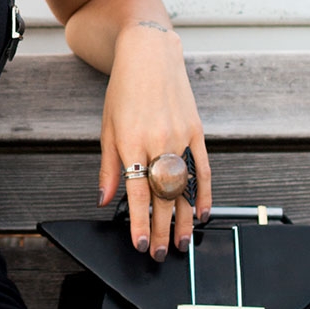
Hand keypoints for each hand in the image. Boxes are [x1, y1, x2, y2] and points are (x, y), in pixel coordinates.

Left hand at [96, 23, 211, 261]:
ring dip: (184, 219)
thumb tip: (105, 198)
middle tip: (160, 253)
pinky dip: (204, 193)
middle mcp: (158, 141)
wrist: (149, 55)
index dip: (140, 222)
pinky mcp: (196, 131)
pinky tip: (201, 212)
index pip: (138, 193)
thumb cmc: (124, 90)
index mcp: (131, 142)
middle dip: (161, 229)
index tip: (140, 244)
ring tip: (181, 242)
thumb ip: (109, 167)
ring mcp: (180, 136)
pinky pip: (203, 168)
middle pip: (163, 196)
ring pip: (185, 188)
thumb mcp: (107, 128)